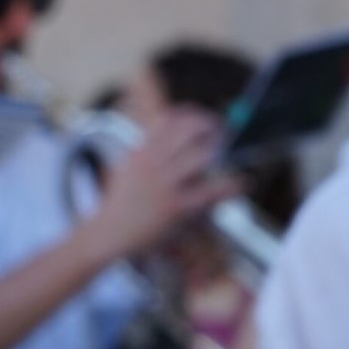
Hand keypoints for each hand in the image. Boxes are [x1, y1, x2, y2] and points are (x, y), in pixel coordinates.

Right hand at [82, 108, 240, 259]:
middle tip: (222, 132)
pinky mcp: (176, 207)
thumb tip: (168, 137)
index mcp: (141, 151)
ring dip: (220, 151)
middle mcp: (153, 163)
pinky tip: (241, 183)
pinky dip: (231, 185)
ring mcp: (165, 184)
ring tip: (231, 155)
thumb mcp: (129, 168)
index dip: (191, 114)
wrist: (107, 234)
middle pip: (189, 130)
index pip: (169, 119)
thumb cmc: (120, 204)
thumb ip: (148, 152)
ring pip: (202, 155)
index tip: (204, 117)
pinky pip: (211, 191)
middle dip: (211, 126)